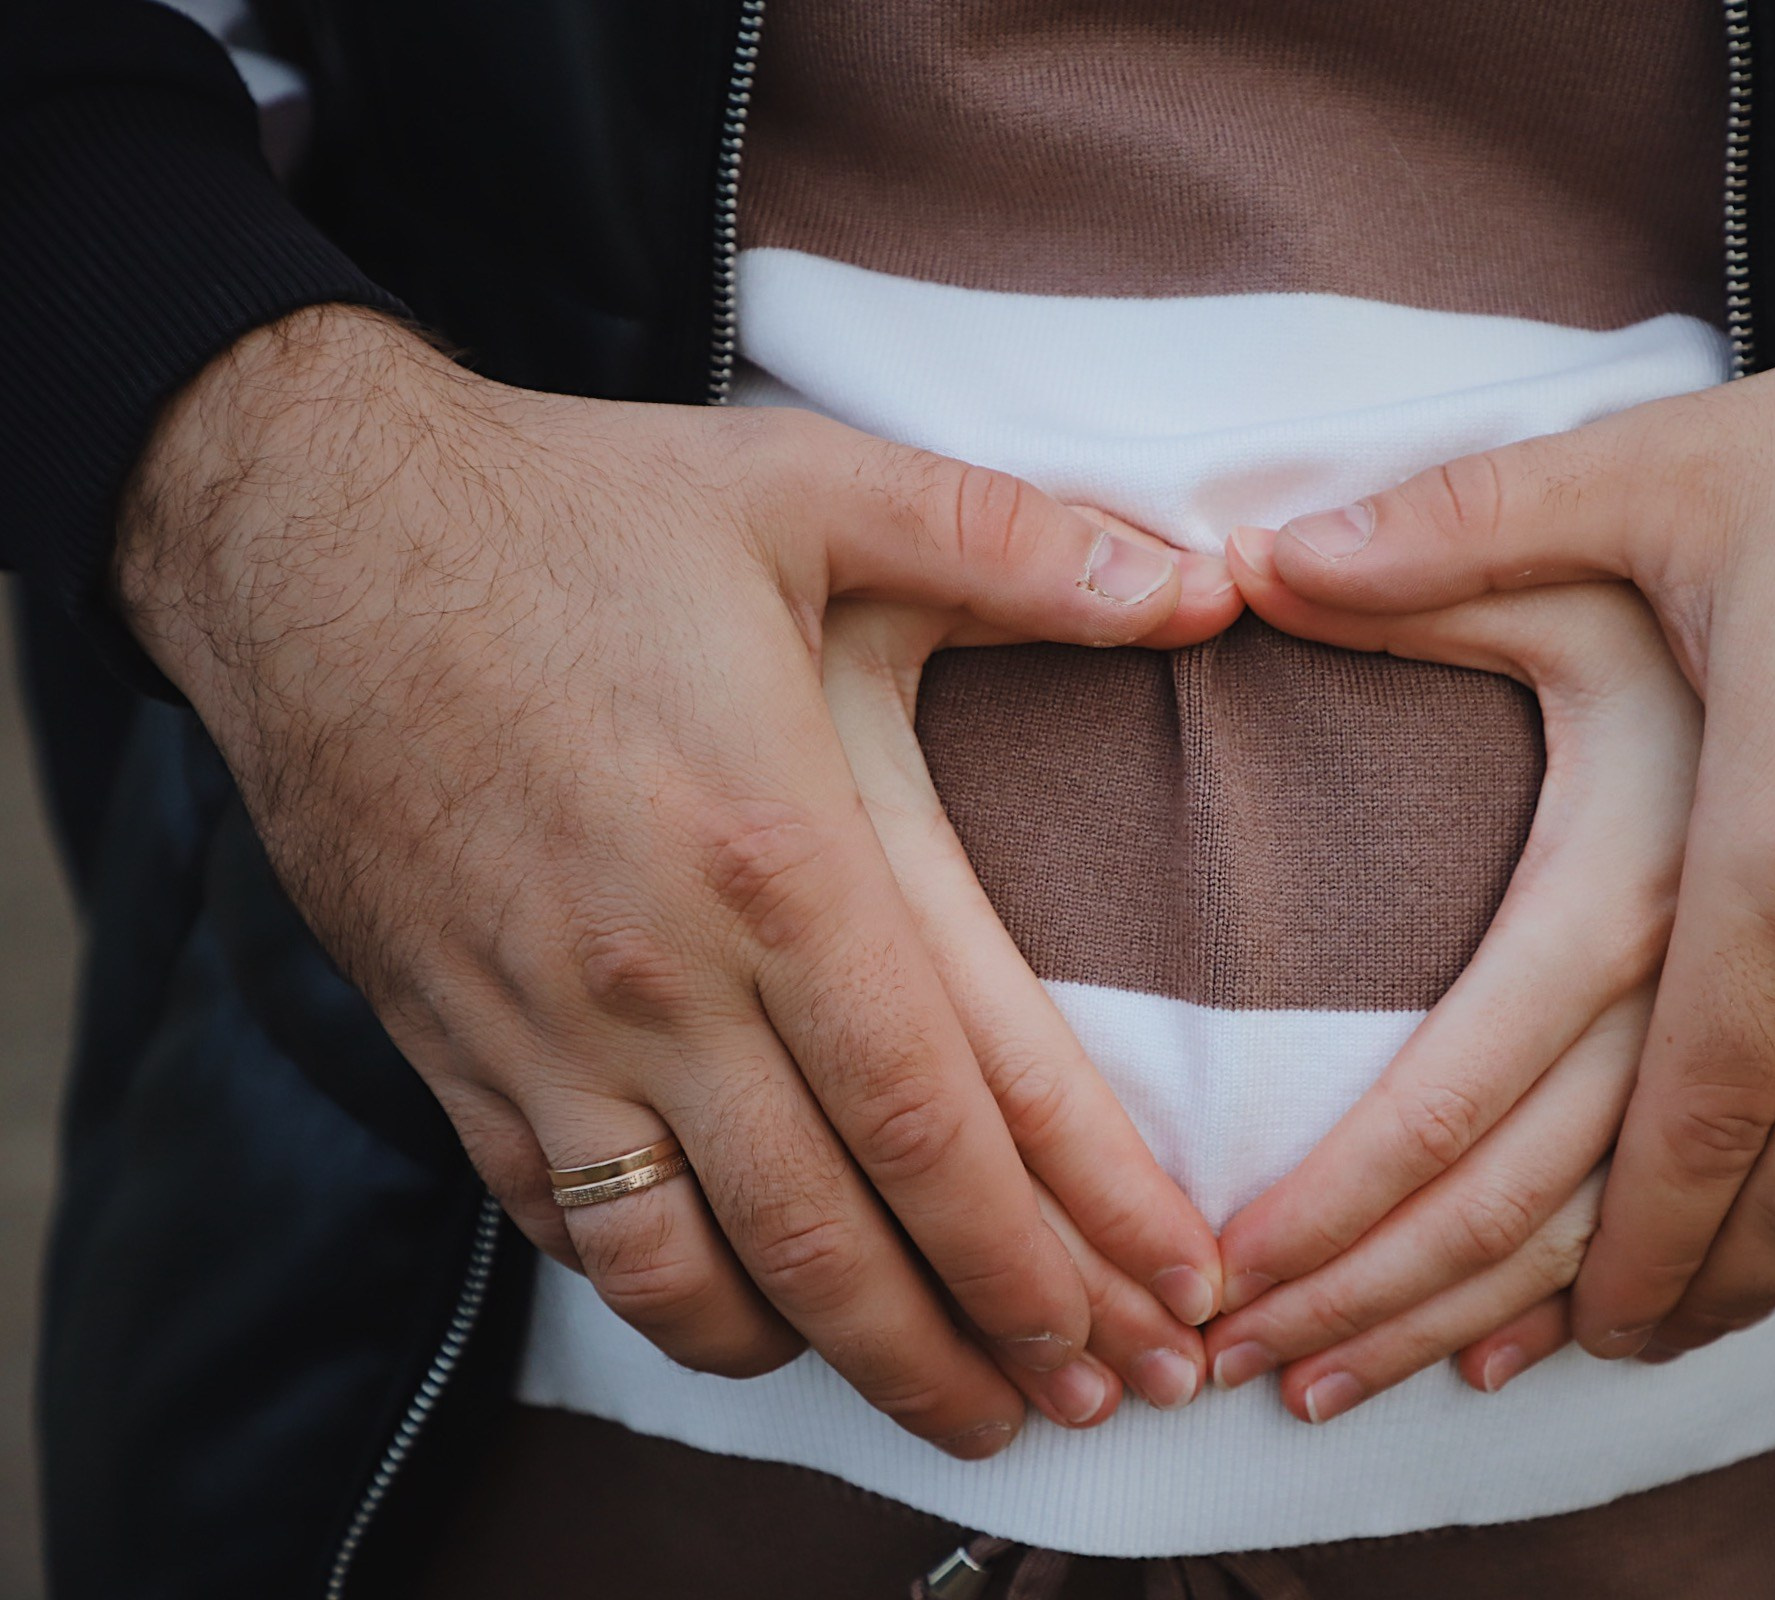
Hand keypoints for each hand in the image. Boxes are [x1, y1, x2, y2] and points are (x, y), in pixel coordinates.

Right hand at [116, 306, 1231, 1454]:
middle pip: (841, 1232)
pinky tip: (749, 1318)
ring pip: (697, 1273)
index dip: (1063, 1234)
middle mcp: (661, 976)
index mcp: (775, 852)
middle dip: (976, 1348)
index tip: (1159, 1310)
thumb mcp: (811, 487)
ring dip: (833, 1365)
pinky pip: (570, 1231)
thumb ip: (1019, 544)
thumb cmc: (574, 509)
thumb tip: (1210, 584)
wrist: (306, 537)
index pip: (943, 1108)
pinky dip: (673, 1301)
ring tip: (940, 1406)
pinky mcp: (455, 1049)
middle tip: (1083, 1413)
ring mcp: (545, 1032)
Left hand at [1231, 216, 1774, 1360]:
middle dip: (1649, 1294)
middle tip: (1550, 1366)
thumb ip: (1452, 537)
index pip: (1666, 1106)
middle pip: (1768, 1180)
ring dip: (1765, 1262)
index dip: (1572, 1237)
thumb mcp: (1655, 473)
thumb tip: (1254, 558)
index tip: (1491, 1321)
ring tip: (1668, 1324)